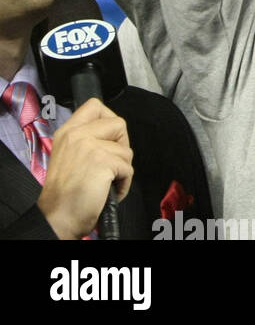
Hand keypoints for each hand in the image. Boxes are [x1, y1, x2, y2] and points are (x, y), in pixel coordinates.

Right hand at [36, 98, 133, 239]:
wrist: (56, 218)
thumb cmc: (64, 193)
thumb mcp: (67, 155)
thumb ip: (86, 138)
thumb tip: (112, 134)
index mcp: (67, 132)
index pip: (95, 105)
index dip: (109, 119)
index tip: (108, 138)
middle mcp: (77, 135)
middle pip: (119, 123)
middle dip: (121, 146)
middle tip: (109, 164)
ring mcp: (90, 147)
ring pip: (126, 150)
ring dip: (122, 169)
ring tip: (105, 182)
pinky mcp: (103, 162)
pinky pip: (128, 168)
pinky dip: (124, 183)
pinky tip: (109, 192)